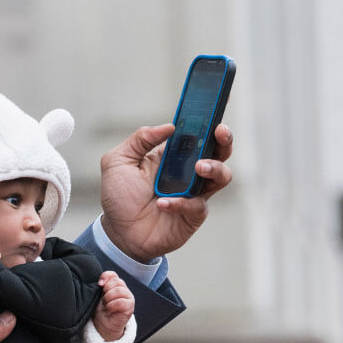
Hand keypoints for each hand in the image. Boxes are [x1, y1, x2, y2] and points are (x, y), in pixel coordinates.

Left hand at [92, 271, 134, 341]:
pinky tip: (110, 309)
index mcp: (116, 284)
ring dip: (109, 298)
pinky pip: (121, 302)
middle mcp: (124, 289)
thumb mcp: (98, 295)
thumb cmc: (101, 309)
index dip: (105, 277)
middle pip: (117, 281)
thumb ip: (101, 286)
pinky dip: (112, 305)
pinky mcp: (130, 307)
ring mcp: (128, 298)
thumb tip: (101, 282)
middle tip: (103, 299)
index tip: (99, 284)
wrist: (104, 324)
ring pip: (119, 290)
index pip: (113, 274)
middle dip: (106, 290)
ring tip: (106, 305)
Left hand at [100, 124, 234, 261]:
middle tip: (220, 132)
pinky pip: (197, 204)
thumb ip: (140, 139)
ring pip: (222, 176)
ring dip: (214, 168)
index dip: (208, 122)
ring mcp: (194, 193)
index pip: (196, 135)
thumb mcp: (118, 161)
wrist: (119, 232)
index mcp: (172, 155)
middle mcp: (188, 172)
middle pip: (219, 152)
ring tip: (199, 167)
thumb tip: (169, 127)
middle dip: (224, 140)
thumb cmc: (119, 197)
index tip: (214, 109)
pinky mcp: (194, 215)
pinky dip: (181, 203)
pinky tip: (163, 204)